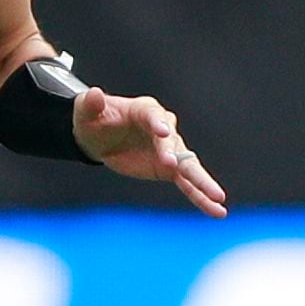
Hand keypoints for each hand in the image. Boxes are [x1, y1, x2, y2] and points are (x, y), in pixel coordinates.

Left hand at [72, 88, 230, 217]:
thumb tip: (94, 94)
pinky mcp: (169, 169)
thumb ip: (91, 104)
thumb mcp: (86, 110)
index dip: (158, 123)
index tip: (162, 132)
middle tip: (171, 165)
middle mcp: (163, 128)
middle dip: (173, 153)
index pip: (154, 115)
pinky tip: (216, 210)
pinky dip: (201, 197)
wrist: (98, 138)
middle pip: (172, 142)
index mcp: (145, 110)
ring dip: (202, 182)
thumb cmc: (94, 119)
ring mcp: (169, 150)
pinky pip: (187, 184)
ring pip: (188, 167)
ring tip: (218, 198)